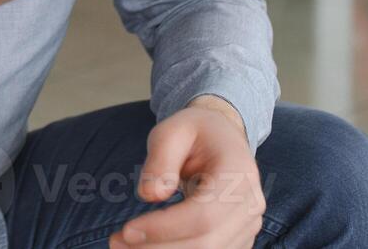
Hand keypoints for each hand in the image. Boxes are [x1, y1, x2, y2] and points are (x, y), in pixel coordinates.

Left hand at [108, 99, 264, 247]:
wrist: (223, 137)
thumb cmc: (194, 132)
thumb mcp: (171, 131)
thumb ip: (160, 160)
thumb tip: (150, 195)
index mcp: (238, 172)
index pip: (204, 214)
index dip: (165, 228)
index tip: (127, 230)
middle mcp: (251, 204)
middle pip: (207, 243)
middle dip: (159, 248)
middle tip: (116, 243)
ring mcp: (248, 226)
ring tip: (124, 245)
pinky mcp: (237, 239)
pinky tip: (146, 247)